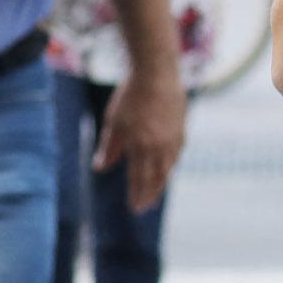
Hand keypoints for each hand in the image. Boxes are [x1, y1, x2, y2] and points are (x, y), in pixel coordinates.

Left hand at [92, 62, 186, 212]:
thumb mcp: (114, 122)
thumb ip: (109, 147)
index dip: (137, 195)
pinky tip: (167, 166)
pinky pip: (176, 154)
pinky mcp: (182, 129)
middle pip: (157, 178)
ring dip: (161, 181)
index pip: (139, 178)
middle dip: (150, 194)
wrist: (157, 74)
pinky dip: (170, 165)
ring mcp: (174, 139)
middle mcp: (160, 147)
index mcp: (141, 146)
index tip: (135, 208)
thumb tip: (100, 168)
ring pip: (169, 167)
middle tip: (145, 207)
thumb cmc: (131, 96)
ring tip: (156, 191)